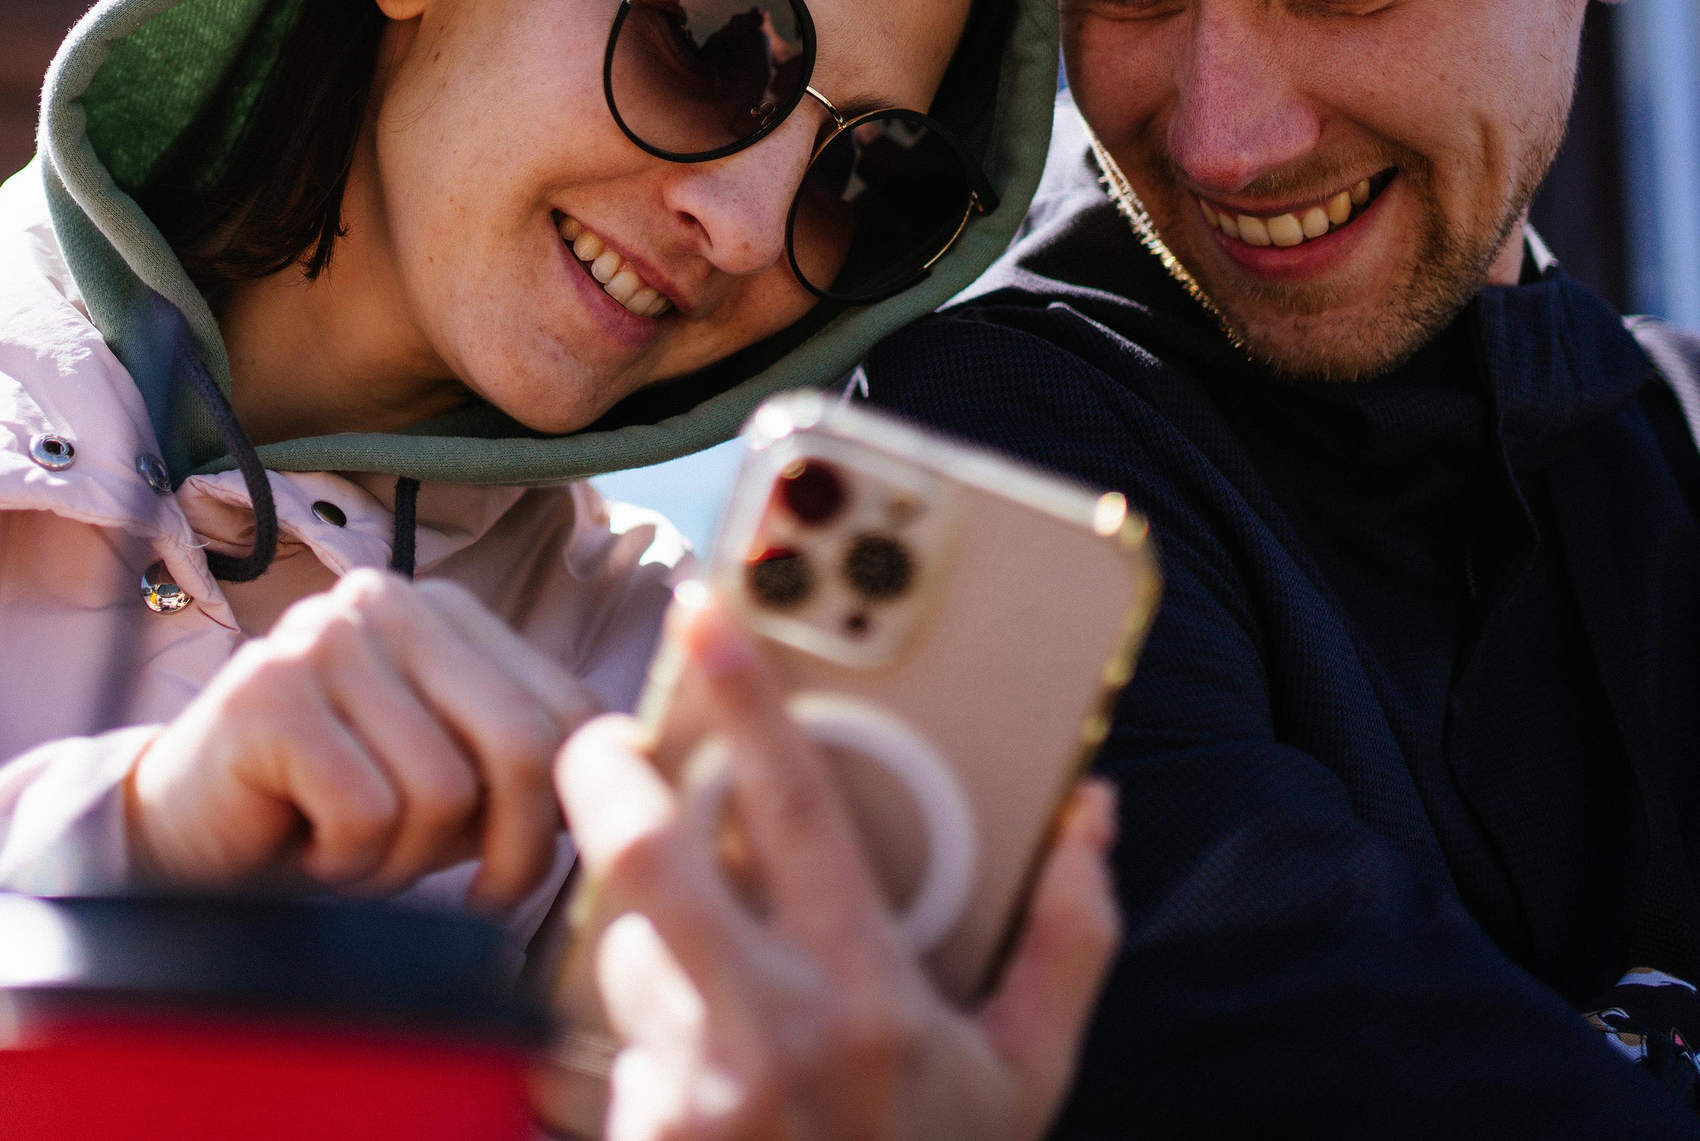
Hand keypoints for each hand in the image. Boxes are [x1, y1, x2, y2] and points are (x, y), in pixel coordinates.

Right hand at [127, 571, 600, 906]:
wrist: (184, 836)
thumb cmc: (332, 810)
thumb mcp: (451, 779)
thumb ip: (526, 764)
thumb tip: (633, 776)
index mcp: (448, 611)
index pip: (564, 707)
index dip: (562, 809)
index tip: (518, 869)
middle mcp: (388, 601)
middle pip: (518, 741)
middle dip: (509, 847)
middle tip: (469, 894)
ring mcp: (323, 638)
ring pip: (441, 787)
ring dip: (404, 858)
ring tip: (355, 847)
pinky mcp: (268, 693)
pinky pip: (366, 811)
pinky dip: (346, 860)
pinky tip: (308, 844)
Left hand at [554, 586, 1120, 1140]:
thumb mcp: (1028, 1073)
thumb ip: (1069, 935)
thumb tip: (1093, 809)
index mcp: (873, 995)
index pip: (793, 807)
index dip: (746, 698)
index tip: (709, 612)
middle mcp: (773, 1035)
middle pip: (648, 856)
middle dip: (609, 775)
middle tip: (605, 738)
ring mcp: (692, 1093)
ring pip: (619, 947)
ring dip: (639, 929)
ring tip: (699, 960)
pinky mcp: (638, 1138)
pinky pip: (611, 1039)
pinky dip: (644, 1026)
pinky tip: (702, 1070)